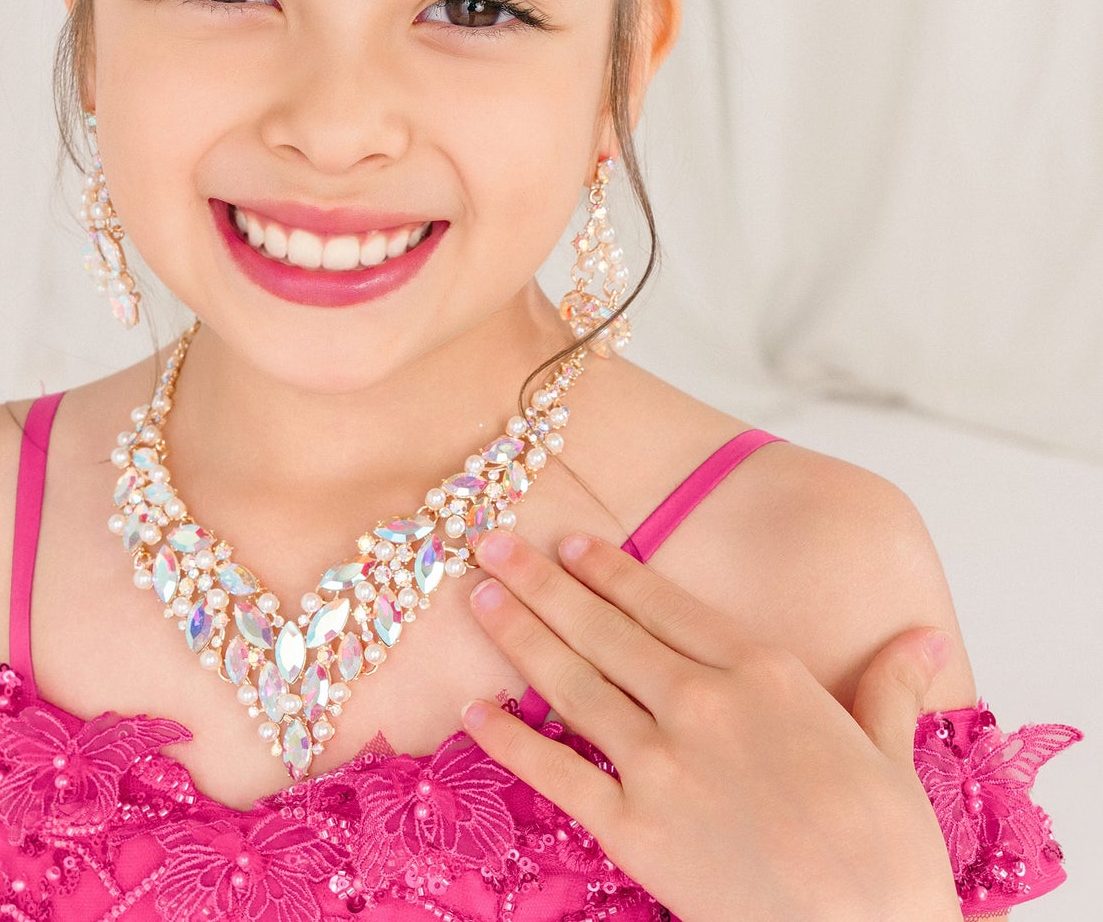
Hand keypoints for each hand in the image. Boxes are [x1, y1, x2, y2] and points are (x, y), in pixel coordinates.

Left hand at [460, 529, 961, 921]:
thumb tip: (924, 640)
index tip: (572, 544)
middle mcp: (702, 702)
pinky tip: (473, 710)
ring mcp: (662, 764)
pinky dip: (509, 737)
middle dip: (541, 582)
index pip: (666, 603)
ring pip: (571, 682)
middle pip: (603, 628)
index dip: (611, 570)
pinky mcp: (635, 829)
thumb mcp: (893, 753)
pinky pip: (556, 772)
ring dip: (518, 635)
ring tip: (477, 598)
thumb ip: (890, 686)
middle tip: (492, 545)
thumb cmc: (890, 853)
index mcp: (764, 672)